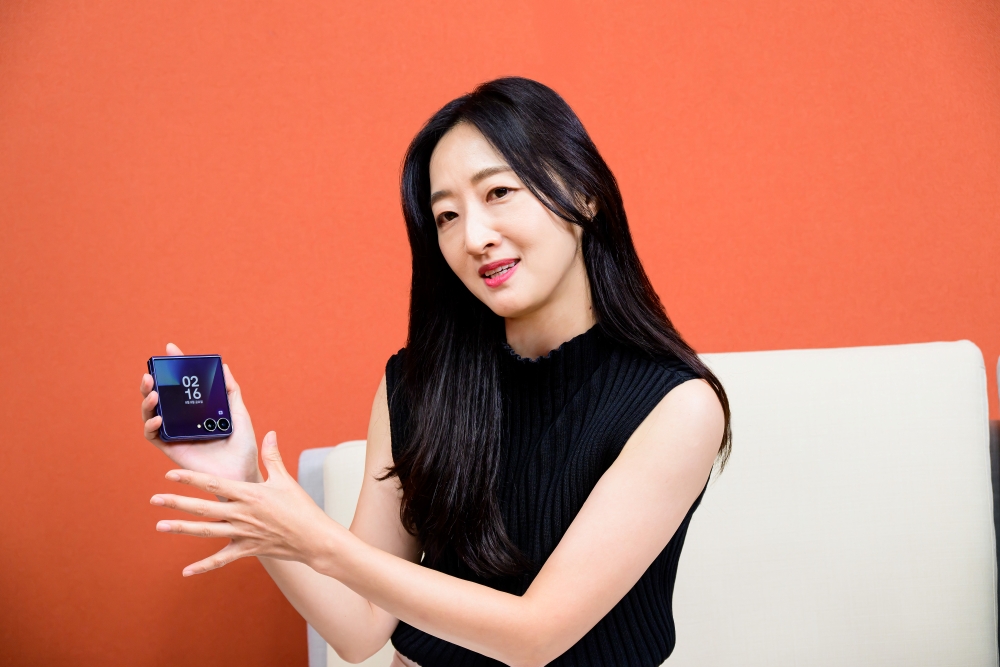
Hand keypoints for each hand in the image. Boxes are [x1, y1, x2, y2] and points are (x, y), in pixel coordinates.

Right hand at [140, 343, 261, 482]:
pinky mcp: (170, 449)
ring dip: (148, 401)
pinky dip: (151, 425)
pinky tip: (157, 418)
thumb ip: (231, 392)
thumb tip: (223, 367)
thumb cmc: (243, 447)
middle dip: (152, 382)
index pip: (183, 385)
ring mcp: (175, 434)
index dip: (175, 367)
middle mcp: (183, 420)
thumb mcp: (239, 414)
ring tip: (153, 392)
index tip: (170, 349)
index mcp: (198, 410)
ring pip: (151, 413)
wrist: (243, 473)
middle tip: (151, 372)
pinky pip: (153, 436)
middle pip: (162, 397)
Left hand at [151, 432, 335, 575]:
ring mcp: (243, 534)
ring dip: (182, 528)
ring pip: (206, 531)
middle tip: (154, 499)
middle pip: (203, 508)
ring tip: (160, 525)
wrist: (315, 539)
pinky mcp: (247, 549)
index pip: (213, 484)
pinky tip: (186, 571)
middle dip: (176, 503)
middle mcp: (242, 514)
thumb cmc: (301, 508)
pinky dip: (204, 566)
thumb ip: (272, 457)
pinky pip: (221, 559)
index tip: (170, 474)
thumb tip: (270, 433)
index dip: (190, 478)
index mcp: (249, 494)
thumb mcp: (285, 480)